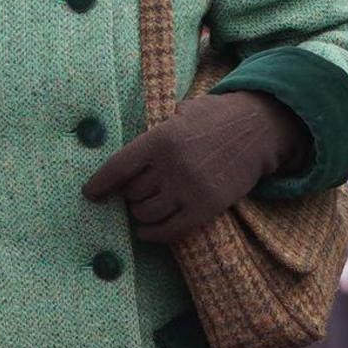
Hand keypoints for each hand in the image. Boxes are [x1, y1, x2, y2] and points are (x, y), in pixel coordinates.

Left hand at [82, 91, 300, 242]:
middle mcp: (172, 165)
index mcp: (160, 138)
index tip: (90, 193)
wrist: (258, 129)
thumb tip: (131, 159)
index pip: (119, 167)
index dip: (100, 183)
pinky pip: (171, 230)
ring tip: (145, 208)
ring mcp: (190, 189)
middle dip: (130, 196)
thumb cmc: (216, 118)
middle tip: (136, 193)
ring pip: (147, 213)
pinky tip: (147, 232)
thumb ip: (156, 133)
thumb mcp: (182, 113)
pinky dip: (154, 234)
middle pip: (133, 193)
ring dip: (141, 214)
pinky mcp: (207, 207)